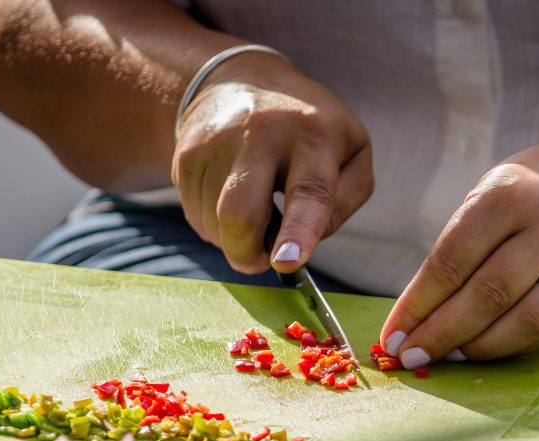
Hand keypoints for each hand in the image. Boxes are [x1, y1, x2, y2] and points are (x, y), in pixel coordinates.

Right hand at [172, 53, 372, 273]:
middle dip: (246, 254)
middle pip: (239, 214)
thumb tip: (306, 240)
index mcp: (314, 135)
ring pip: (214, 224)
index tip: (287, 263)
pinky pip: (195, 216)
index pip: (308, 191)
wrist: (243, 78)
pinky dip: (216, 224)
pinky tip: (232, 197)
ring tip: (254, 207)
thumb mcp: (352, 152)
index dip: (298, 232)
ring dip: (234, 237)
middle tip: (260, 260)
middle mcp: (261, 133)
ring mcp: (216, 142)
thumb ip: (344, 200)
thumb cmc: (310, 129)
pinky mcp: (186, 154)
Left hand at [380, 141, 538, 365]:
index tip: (392, 336)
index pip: (452, 261)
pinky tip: (490, 349)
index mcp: (510, 195)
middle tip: (412, 357)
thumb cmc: (529, 197)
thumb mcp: (487, 198)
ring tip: (451, 356)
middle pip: (489, 295)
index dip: (417, 306)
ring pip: (528, 321)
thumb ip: (455, 251)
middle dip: (442, 334)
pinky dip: (516, 346)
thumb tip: (413, 319)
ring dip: (481, 348)